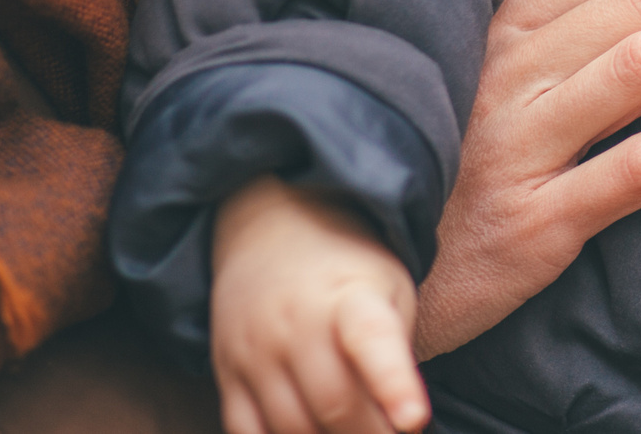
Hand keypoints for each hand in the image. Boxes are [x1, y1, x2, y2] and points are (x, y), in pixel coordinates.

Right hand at [210, 176, 428, 433]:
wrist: (273, 228)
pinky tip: (307, 433)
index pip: (372, 339)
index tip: (414, 420)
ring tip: (354, 429)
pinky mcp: (226, 373)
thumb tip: (399, 426)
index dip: (394, 384)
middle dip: (370, 433)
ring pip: (292, 428)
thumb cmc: (350, 270)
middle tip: (390, 432)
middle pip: (335, 405)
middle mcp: (297, 323)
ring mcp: (255, 350)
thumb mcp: (392, 291)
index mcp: (352, 297)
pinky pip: (246, 433)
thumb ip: (397, 356)